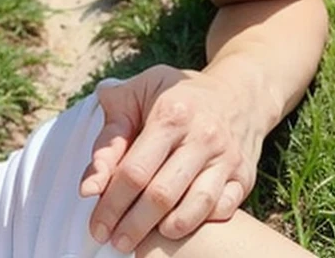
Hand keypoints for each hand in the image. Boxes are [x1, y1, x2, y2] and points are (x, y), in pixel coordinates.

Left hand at [79, 66, 259, 251]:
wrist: (235, 91)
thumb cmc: (172, 96)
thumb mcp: (135, 96)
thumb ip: (109, 137)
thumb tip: (90, 187)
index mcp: (170, 113)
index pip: (134, 170)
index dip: (112, 203)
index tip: (97, 225)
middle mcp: (202, 135)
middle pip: (162, 195)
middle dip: (133, 225)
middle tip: (116, 242)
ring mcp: (226, 156)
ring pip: (195, 207)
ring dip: (166, 231)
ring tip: (144, 242)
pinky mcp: (244, 175)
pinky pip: (223, 210)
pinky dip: (199, 223)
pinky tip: (177, 228)